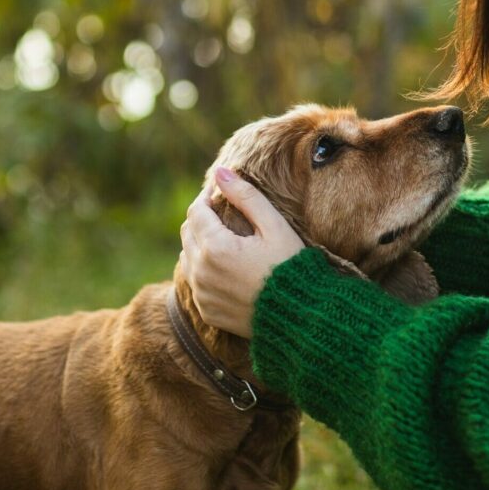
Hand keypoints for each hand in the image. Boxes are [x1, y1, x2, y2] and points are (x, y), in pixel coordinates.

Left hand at [180, 167, 304, 337]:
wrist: (300, 317)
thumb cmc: (292, 267)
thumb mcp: (275, 226)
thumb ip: (246, 196)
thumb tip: (220, 172)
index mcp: (216, 247)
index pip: (197, 211)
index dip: (207, 197)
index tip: (219, 192)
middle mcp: (201, 272)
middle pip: (188, 232)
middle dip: (202, 218)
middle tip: (223, 213)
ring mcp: (202, 294)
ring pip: (188, 257)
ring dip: (200, 243)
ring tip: (225, 239)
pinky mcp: (207, 311)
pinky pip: (196, 283)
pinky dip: (204, 270)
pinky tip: (227, 268)